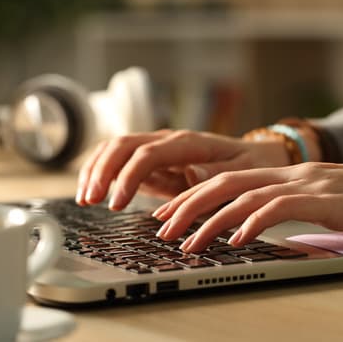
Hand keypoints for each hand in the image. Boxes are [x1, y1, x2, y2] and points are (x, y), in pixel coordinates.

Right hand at [76, 130, 289, 208]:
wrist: (256, 156)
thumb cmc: (250, 164)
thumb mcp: (243, 171)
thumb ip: (215, 173)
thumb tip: (190, 174)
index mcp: (189, 142)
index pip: (148, 152)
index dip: (128, 176)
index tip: (116, 203)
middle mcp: (168, 140)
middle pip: (124, 145)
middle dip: (102, 171)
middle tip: (90, 200)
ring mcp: (158, 148)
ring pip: (116, 149)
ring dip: (96, 170)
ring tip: (85, 199)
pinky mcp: (152, 161)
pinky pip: (120, 161)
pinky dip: (103, 173)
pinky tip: (92, 192)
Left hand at [154, 162, 342, 252]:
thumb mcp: (334, 204)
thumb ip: (301, 208)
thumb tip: (269, 226)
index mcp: (295, 174)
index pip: (233, 179)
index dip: (196, 195)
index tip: (171, 215)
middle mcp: (297, 173)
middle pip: (226, 181)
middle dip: (187, 205)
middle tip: (161, 228)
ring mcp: (313, 183)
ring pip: (244, 194)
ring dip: (209, 219)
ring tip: (185, 242)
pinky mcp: (330, 200)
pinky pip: (279, 207)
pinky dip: (251, 223)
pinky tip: (234, 240)